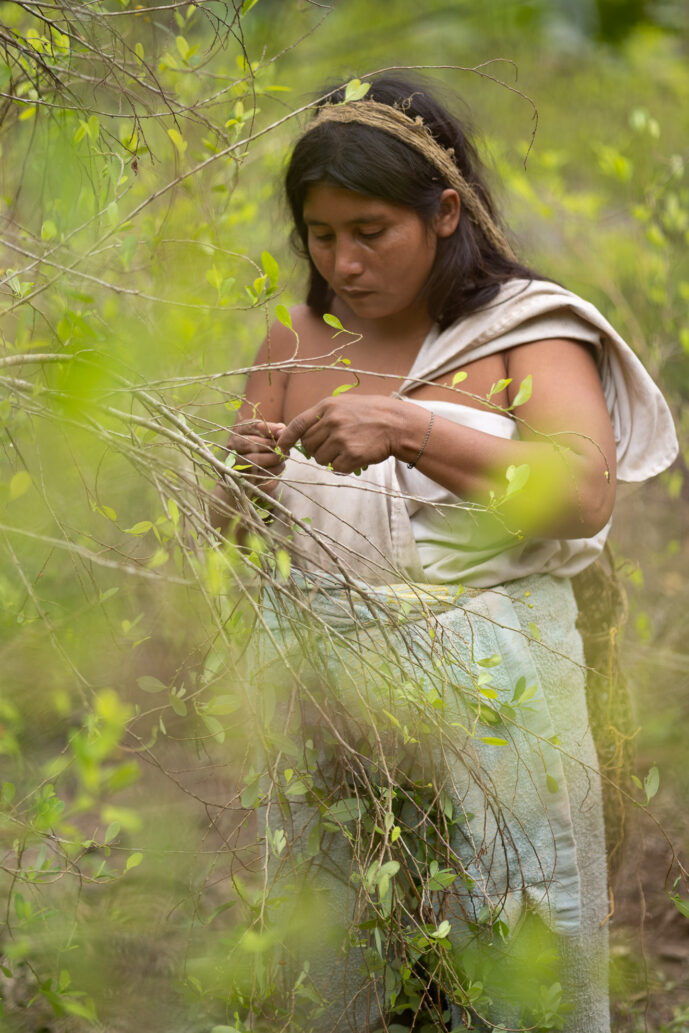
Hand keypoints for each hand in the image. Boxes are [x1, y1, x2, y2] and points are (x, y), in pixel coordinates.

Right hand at [226, 419, 286, 490]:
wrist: (253, 470)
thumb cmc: (264, 447)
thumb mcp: (267, 435)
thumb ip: (274, 431)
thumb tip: (282, 430)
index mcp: (238, 431)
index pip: (250, 426)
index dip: (268, 428)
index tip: (282, 431)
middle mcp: (232, 446)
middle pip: (249, 444)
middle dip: (270, 445)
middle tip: (285, 448)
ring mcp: (234, 463)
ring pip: (253, 460)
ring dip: (272, 458)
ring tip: (283, 457)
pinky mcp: (242, 477)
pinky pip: (258, 474)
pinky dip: (273, 470)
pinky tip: (281, 466)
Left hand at [278, 395, 401, 473]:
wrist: (397, 424)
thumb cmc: (372, 413)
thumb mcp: (345, 404)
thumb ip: (323, 415)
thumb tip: (302, 432)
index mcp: (327, 406)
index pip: (297, 424)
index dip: (286, 438)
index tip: (281, 447)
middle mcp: (331, 421)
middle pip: (308, 445)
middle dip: (316, 449)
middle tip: (333, 446)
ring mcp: (341, 438)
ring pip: (320, 459)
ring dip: (329, 459)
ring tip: (346, 450)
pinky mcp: (351, 455)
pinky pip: (335, 468)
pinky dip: (342, 467)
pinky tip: (354, 457)